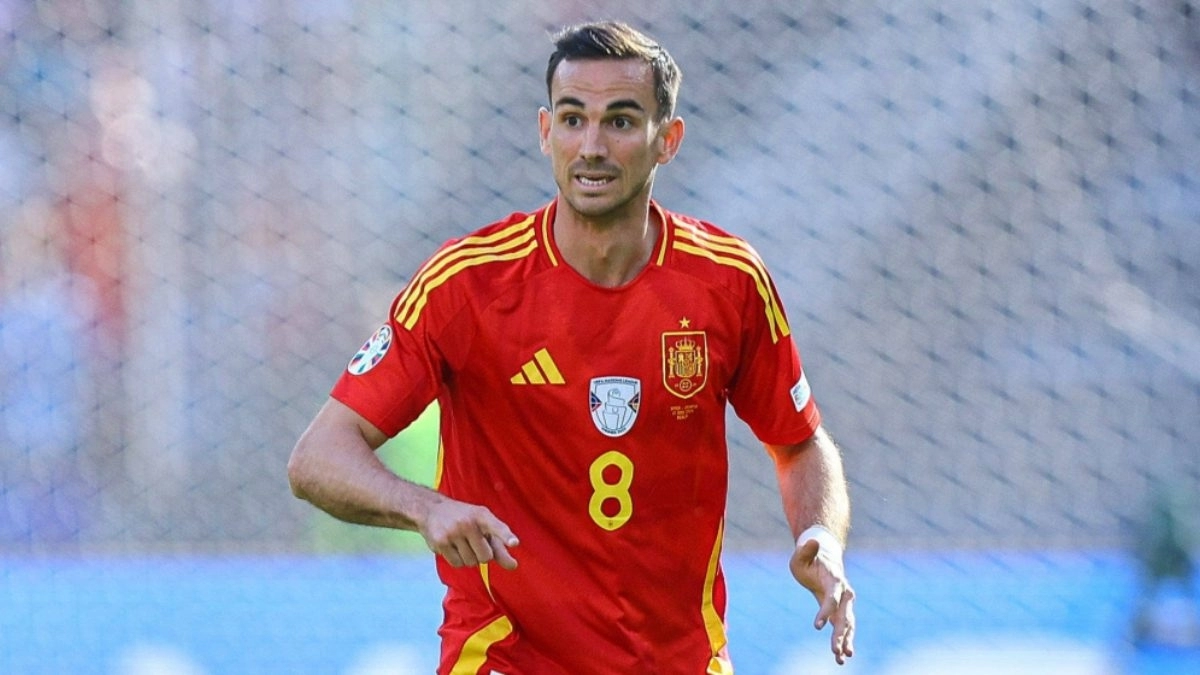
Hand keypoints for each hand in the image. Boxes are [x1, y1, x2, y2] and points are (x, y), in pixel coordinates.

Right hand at [419, 498, 519, 569]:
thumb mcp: (482, 524)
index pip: (497, 527)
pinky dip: (457, 560)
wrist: (431, 509)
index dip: (506, 536)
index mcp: (482, 515)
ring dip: (468, 558)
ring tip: (461, 543)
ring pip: (471, 562)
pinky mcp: (441, 542)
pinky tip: (452, 547)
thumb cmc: (463, 519)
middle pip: (486, 557)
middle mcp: (468, 523)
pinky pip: (457, 564)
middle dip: (482, 555)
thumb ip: (498, 545)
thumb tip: (513, 566)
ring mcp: (453, 532)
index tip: (514, 543)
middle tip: (474, 543)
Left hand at [789, 535, 855, 663]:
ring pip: (848, 624)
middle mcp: (844, 593)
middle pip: (844, 615)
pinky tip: (842, 656)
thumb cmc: (808, 558)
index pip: (833, 598)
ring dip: (845, 641)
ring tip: (842, 659)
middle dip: (841, 634)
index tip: (816, 626)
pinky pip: (844, 627)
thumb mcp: (801, 554)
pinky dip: (844, 641)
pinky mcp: (840, 611)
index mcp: (835, 580)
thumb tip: (812, 541)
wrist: (823, 559)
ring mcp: (844, 603)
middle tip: (835, 650)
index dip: (826, 611)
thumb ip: (805, 551)